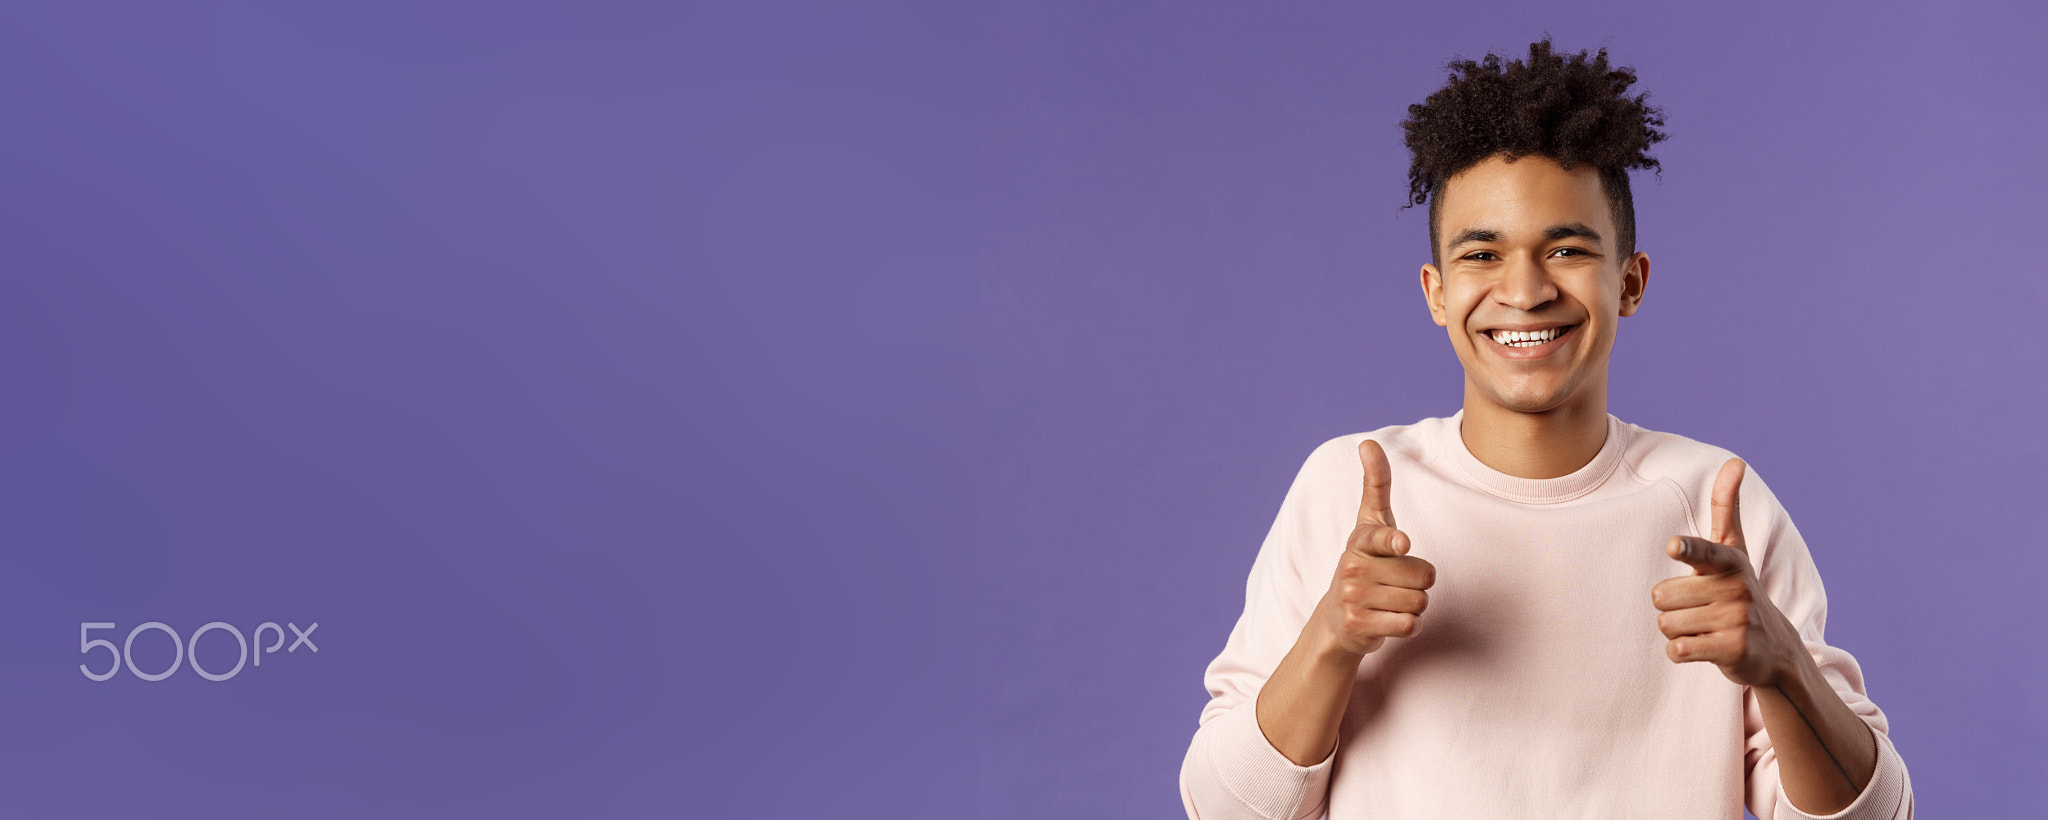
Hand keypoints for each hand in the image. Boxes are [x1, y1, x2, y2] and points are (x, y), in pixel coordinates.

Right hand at [1311, 440, 1436, 659]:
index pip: (1381, 537)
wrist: (1338, 618)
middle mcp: (1351, 567)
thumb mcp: (1369, 523)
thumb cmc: (1366, 563)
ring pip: (1419, 601)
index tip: (1402, 543)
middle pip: (1423, 575)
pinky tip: (1389, 619)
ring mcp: (1353, 598)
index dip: (1394, 541)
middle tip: (1395, 582)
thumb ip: (1375, 484)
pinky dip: (1409, 625)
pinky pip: (1410, 625)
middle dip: (1419, 582)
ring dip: (1415, 604)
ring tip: (1390, 600)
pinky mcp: (1359, 626)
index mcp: (1359, 541)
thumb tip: (1367, 442)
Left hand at [1651, 458, 1802, 686]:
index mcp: (1730, 562)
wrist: (1774, 650)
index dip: (1687, 550)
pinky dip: (1682, 651)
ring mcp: (1737, 622)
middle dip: (1671, 607)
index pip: (1703, 552)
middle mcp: (1736, 589)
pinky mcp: (1733, 652)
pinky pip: (1678, 650)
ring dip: (1678, 630)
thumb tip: (1735, 461)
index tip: (1674, 546)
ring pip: (1667, 624)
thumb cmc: (1739, 590)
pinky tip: (1704, 647)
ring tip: (1705, 627)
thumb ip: (1726, 508)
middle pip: (1661, 596)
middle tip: (1699, 609)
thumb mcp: (1735, 550)